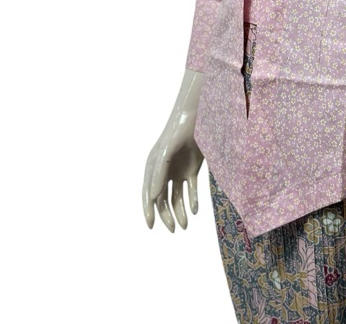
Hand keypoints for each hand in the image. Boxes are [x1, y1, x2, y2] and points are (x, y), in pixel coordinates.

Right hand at [142, 69, 204, 231]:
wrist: (196, 117)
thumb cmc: (178, 132)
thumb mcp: (167, 152)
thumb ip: (159, 173)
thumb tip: (153, 197)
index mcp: (153, 167)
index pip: (148, 193)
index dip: (148, 210)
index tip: (151, 226)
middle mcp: (164, 171)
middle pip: (163, 199)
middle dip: (167, 215)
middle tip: (174, 229)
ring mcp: (178, 170)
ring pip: (177, 197)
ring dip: (180, 211)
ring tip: (185, 224)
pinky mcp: (192, 168)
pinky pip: (191, 189)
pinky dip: (192, 200)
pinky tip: (195, 209)